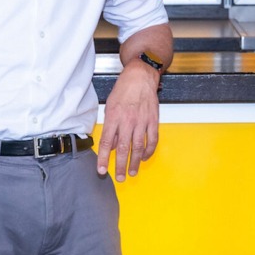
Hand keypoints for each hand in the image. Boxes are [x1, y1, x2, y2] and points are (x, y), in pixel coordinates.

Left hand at [99, 63, 159, 180]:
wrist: (140, 77)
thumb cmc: (123, 90)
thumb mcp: (110, 106)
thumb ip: (110, 127)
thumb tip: (110, 145)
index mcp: (114, 117)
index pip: (106, 143)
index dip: (103, 158)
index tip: (101, 170)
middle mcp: (127, 121)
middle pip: (123, 149)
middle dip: (120, 166)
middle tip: (119, 178)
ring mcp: (142, 122)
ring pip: (138, 147)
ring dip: (134, 162)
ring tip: (131, 172)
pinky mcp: (153, 121)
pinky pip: (152, 140)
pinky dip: (148, 151)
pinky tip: (144, 158)